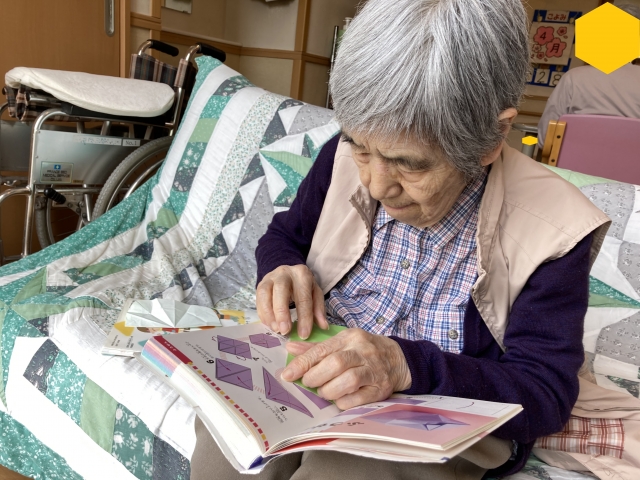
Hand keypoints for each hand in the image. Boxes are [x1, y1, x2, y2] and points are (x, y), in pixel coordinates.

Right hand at [256, 265, 327, 338]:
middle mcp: (285, 273)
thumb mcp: (315, 294)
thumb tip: (323, 326)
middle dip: (282, 312)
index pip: (303, 297)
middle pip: (280, 290)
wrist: (289, 273)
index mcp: (302, 274)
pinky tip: (269, 324)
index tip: (304, 334)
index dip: (304, 317)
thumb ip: (318, 309)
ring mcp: (271, 277)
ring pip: (265, 293)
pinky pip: (258, 298)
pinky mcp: (261, 283)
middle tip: (285, 331)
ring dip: (269, 313)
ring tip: (275, 329)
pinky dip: (262, 313)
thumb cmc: (303, 287)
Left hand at [281, 328, 411, 409]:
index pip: (322, 349)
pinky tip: (339, 399)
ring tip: (324, 392)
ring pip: (347, 381)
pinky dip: (343, 402)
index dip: (302, 363)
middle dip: (316, 377)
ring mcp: (373, 370)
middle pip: (335, 363)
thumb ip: (317, 348)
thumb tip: (290, 347)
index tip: (287, 375)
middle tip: (309, 383)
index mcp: (350, 337)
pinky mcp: (380, 388)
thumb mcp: (343, 343)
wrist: (398, 360)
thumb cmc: (365, 351)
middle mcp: (362, 351)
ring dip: (329, 391)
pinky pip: (357, 398)